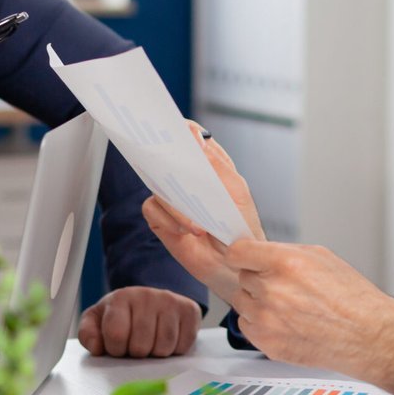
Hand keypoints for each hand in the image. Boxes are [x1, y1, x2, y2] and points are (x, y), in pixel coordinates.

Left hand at [78, 287, 200, 357]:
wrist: (149, 301)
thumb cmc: (121, 316)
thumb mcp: (97, 321)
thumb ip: (88, 334)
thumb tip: (97, 347)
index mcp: (121, 297)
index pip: (116, 335)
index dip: (116, 349)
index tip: (117, 346)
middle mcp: (147, 295)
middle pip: (141, 345)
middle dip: (136, 353)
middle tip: (135, 345)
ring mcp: (170, 301)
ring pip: (164, 347)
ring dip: (156, 354)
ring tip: (150, 343)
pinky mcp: (190, 310)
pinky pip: (183, 345)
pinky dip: (175, 350)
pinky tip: (167, 340)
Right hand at [140, 124, 265, 307]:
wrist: (234, 266)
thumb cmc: (240, 228)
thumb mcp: (237, 193)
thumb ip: (217, 165)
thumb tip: (198, 139)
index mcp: (208, 163)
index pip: (189, 135)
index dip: (181, 128)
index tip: (179, 129)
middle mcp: (186, 176)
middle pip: (164, 153)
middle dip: (163, 154)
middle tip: (168, 158)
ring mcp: (171, 196)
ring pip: (157, 185)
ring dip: (178, 204)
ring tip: (198, 222)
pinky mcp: (160, 218)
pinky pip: (152, 208)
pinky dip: (170, 219)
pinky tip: (187, 231)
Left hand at [226, 239, 393, 394]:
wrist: (367, 336)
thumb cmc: (351, 298)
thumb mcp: (320, 257)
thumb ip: (284, 252)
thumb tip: (260, 252)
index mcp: (285, 263)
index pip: (237, 252)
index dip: (242, 255)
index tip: (244, 258)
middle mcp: (273, 290)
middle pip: (242, 277)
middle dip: (258, 279)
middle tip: (283, 286)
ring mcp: (267, 319)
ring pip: (242, 302)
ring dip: (258, 302)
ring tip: (287, 305)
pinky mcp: (267, 343)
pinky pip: (247, 326)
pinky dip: (260, 323)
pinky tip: (284, 322)